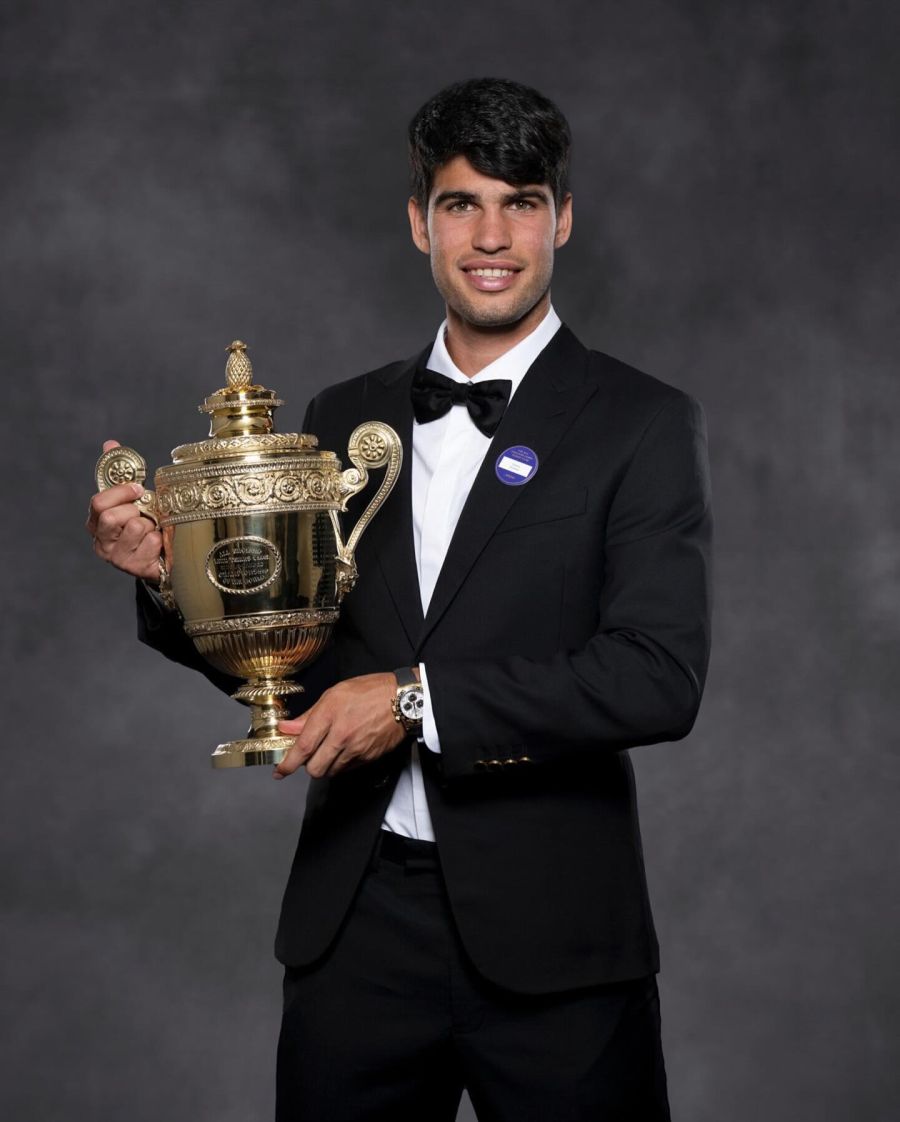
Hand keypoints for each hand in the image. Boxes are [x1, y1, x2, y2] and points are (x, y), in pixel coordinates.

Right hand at [86, 440, 162, 581]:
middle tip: (145, 513)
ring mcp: (117, 558)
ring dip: (150, 524)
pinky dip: (161, 539)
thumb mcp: (132, 500)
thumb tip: (110, 444)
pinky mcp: (135, 568)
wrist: (161, 558)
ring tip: (152, 529)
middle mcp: (101, 542)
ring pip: (135, 528)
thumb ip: (120, 475)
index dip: (120, 492)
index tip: (137, 488)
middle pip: (112, 517)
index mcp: (96, 523)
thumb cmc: (144, 524)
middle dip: (135, 511)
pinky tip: (159, 544)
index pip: (98, 503)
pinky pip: (152, 542)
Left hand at [274, 673, 404, 779]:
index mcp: (330, 714)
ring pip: (330, 772)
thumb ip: (309, 715)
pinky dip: (341, 764)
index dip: (287, 763)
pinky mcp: (368, 758)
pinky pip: (347, 769)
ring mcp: (357, 749)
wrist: (404, 700)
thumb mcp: (334, 693)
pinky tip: (345, 750)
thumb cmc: (370, 691)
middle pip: (315, 768)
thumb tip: (286, 728)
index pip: (303, 747)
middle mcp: (342, 735)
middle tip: (309, 756)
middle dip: (308, 766)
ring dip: (325, 765)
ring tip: (330, 749)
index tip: (280, 771)